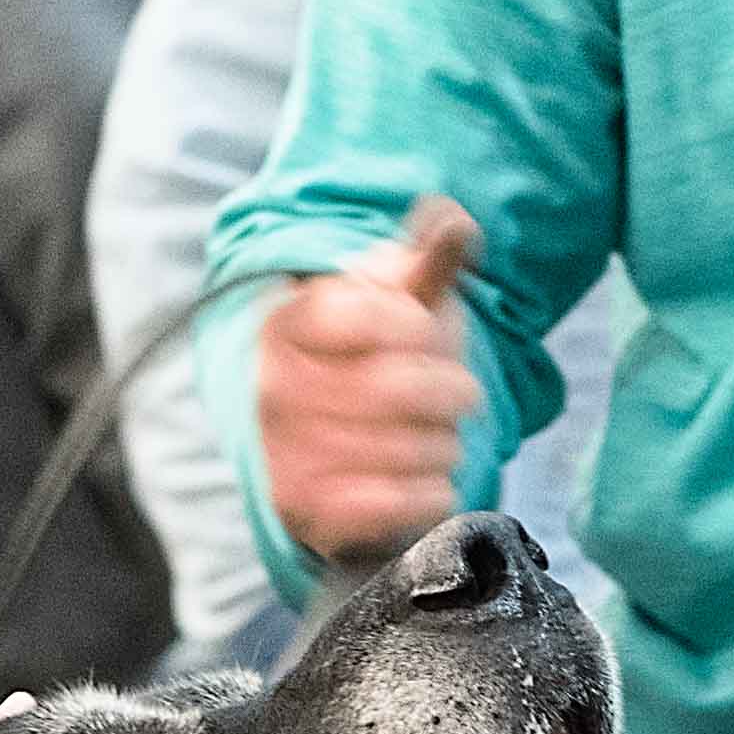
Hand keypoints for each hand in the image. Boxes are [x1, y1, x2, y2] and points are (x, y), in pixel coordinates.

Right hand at [256, 197, 484, 564]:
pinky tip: (428, 480)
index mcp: (289, 322)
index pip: (376, 317)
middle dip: (452, 391)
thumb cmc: (379, 363)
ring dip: (446, 444)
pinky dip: (432, 493)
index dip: (423, 330)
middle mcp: (274, 387)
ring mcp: (287, 454)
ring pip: (409, 448)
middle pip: (401, 388)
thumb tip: (455, 221)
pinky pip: (399, 503)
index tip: (427, 334)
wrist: (338, 456)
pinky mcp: (307, 512)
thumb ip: (429, 260)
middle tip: (460, 394)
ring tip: (440, 438)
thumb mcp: (400, 303)